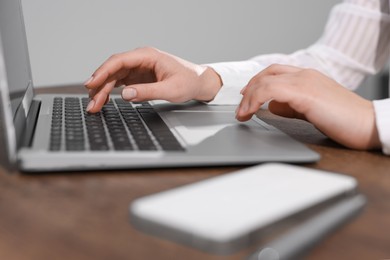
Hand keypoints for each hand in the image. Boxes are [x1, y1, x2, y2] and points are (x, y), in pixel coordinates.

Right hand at [84, 47, 221, 112]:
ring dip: (103, 90)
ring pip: (114, 77)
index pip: (119, 61)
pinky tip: (103, 99)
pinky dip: (111, 90)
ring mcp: (138, 68)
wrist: (199, 82)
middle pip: (113, 70)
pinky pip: (120, 82)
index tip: (91, 83)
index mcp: (148, 56)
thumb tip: (126, 95)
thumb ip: (148, 92)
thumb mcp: (171, 90)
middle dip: (99, 86)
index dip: (102, 72)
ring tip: (94, 105)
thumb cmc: (189, 82)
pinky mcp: (139, 76)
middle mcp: (140, 60)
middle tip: (91, 103)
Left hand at [236, 64, 380, 149]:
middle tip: (240, 108)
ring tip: (241, 114)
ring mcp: (304, 82)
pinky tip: (251, 113)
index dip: (256, 83)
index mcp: (307, 76)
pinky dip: (255, 101)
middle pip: (266, 74)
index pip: (274, 72)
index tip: (245, 97)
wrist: (368, 124)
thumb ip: (291, 106)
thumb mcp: (311, 109)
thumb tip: (272, 106)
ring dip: (248, 98)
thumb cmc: (344, 120)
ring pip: (265, 81)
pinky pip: (270, 91)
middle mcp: (304, 75)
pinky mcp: (305, 93)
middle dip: (248, 90)